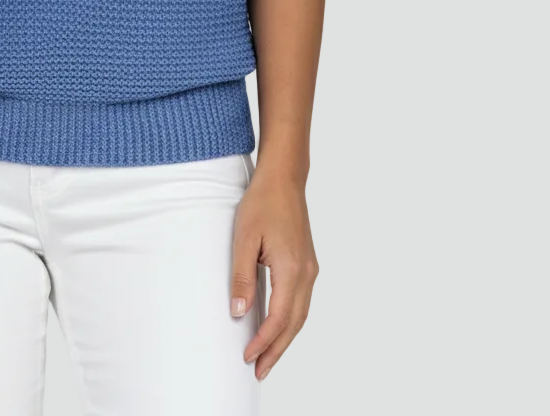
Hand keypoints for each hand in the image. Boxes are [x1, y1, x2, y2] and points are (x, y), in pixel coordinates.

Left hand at [230, 166, 318, 379]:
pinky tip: (277, 326)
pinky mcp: (307, 264)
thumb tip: (239, 312)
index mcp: (292, 269)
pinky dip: (290, 321)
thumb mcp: (244, 238)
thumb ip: (242, 277)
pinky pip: (301, 301)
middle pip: (294, 324)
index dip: (264, 342)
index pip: (279, 318)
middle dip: (277, 350)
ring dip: (284, 338)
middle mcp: (307, 273)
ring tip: (267, 357)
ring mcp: (311, 269)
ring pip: (300, 315)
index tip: (247, 357)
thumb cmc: (262, 203)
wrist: (284, 179)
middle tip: (259, 371)